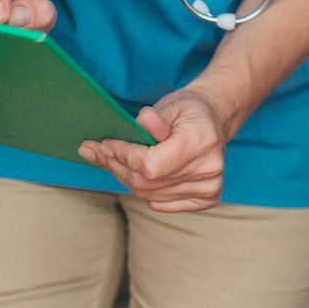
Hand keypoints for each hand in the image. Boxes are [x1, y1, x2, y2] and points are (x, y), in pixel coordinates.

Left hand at [77, 90, 227, 210]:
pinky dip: (145, 191)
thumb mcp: (172, 105)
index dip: (123, 156)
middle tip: (95, 152)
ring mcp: (209, 187)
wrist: (214, 120)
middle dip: (117, 166)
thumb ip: (155, 117)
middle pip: (147, 182)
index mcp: (201, 143)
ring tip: (110, 160)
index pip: (150, 164)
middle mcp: (208, 169)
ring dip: (126, 178)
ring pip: (150, 194)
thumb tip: (140, 122)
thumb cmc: (188, 111)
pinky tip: (138, 174)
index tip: (103, 145)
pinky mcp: (207, 198)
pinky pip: (162, 203)